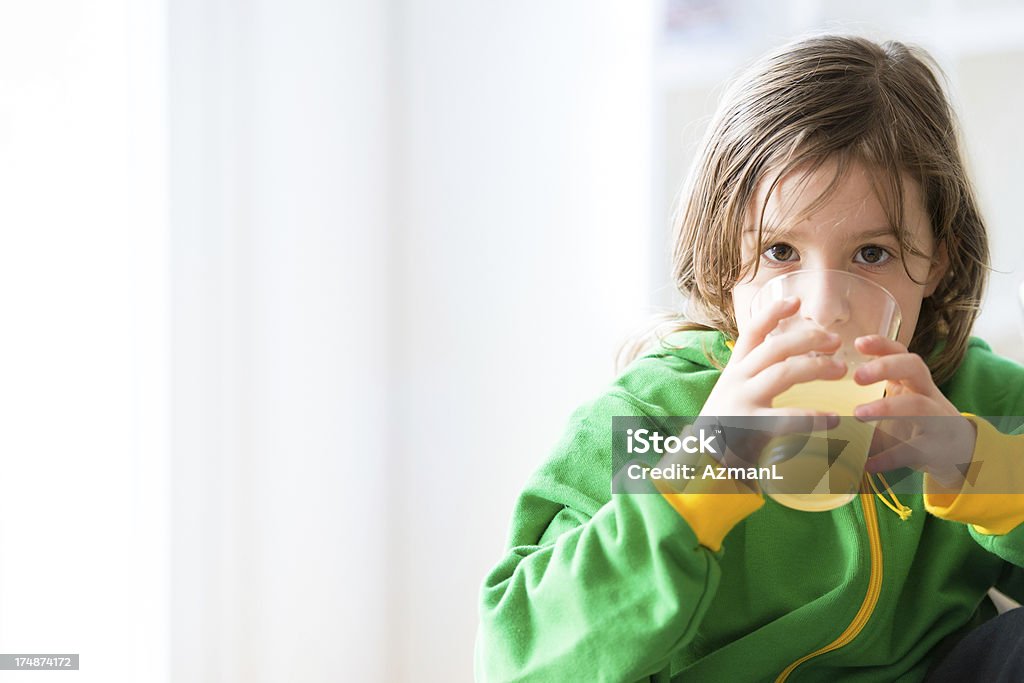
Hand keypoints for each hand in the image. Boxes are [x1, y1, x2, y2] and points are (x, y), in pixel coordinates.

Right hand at [694, 296, 844, 466]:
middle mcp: (736, 381)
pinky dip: (815, 417)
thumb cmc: (724, 429)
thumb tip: (793, 361)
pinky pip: (788, 417)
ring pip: (783, 372)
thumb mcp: (732, 394)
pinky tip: (835, 419)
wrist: (700, 464)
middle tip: (835, 342)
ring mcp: (742, 402)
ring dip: (816, 366)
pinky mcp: (750, 427)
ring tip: (840, 370)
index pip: (752, 333)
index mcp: (734, 371)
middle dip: (808, 339)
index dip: (773, 313)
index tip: (796, 301)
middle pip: (775, 347)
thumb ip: (754, 377)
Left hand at [852, 335, 976, 487]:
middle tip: (857, 377)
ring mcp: (937, 420)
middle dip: (886, 367)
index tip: (857, 343)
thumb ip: (864, 402)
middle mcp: (928, 394)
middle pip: (915, 367)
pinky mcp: (938, 448)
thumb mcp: (895, 407)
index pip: (901, 352)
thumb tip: (815, 408)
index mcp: (913, 381)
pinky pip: (915, 449)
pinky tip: (867, 463)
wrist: (960, 454)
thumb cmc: (916, 425)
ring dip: (888, 407)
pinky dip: (889, 457)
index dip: (882, 344)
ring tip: (858, 414)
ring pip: (919, 405)